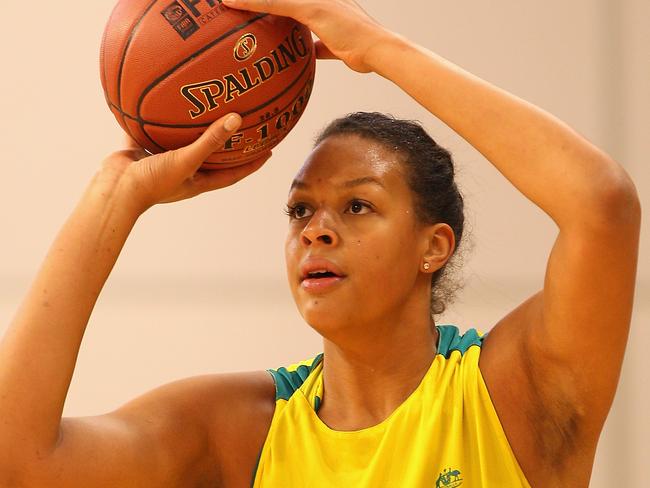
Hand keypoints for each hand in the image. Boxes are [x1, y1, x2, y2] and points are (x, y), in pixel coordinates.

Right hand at [99, 113, 270, 213]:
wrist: (113, 190)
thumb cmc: (153, 183)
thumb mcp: (186, 160)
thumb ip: (210, 141)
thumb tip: (237, 119)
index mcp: (198, 180)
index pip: (233, 173)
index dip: (252, 163)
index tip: (269, 150)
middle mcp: (183, 171)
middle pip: (211, 156)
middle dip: (226, 143)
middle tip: (242, 124)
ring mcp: (162, 161)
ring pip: (182, 141)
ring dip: (192, 128)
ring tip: (204, 106)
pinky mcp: (142, 151)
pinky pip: (151, 130)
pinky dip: (155, 118)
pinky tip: (158, 98)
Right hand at [222, 0, 393, 72]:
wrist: (375, 51)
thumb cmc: (346, 26)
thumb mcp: (306, 8)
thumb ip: (274, 2)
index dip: (252, 0)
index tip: (227, 2)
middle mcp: (320, 4)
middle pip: (286, 6)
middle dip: (267, 11)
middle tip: (243, 17)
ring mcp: (327, 24)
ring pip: (297, 25)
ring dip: (281, 30)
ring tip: (259, 37)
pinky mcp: (332, 44)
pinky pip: (310, 47)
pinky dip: (298, 54)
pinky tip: (284, 62)